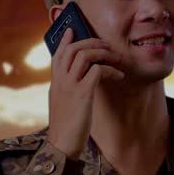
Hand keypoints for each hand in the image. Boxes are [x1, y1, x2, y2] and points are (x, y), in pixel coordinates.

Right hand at [47, 27, 124, 158]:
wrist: (62, 145)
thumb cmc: (65, 128)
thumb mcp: (63, 105)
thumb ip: (67, 90)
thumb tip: (78, 82)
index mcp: (54, 83)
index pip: (57, 54)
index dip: (65, 40)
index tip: (72, 29)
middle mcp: (60, 81)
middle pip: (72, 49)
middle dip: (91, 42)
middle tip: (106, 45)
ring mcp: (70, 86)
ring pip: (84, 55)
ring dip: (102, 52)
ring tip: (115, 58)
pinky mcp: (82, 93)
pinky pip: (97, 70)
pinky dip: (110, 69)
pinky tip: (119, 75)